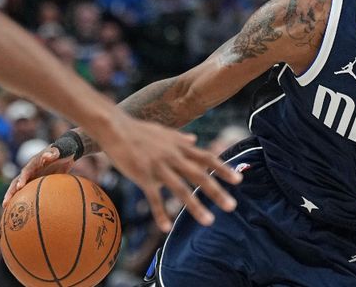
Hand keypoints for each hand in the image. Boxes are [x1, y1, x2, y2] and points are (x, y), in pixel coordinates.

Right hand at [2, 144, 75, 207]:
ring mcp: (32, 175)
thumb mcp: (60, 150)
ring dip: (12, 195)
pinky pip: (27, 189)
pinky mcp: (35, 180)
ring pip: (19, 186)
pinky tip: (20, 208)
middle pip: (17, 180)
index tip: (19, 187)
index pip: (26, 171)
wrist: (65, 152)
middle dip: (11, 191)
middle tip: (5, 202)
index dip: (22, 178)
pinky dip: (22, 197)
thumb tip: (46, 156)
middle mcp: (30, 169)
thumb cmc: (63, 151)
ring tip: (5, 207)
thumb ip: (54, 152)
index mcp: (35, 162)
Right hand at [3, 116, 242, 232]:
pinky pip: (154, 197)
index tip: (239, 180)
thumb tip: (195, 139)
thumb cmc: (139, 130)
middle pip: (200, 175)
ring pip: (180, 189)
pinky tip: (166, 228)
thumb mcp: (165, 131)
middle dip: (216, 191)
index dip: (223, 169)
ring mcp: (159, 166)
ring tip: (209, 221)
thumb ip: (181, 138)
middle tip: (232, 206)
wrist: (116, 127)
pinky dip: (160, 213)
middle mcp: (174, 156)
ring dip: (195, 206)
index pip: (207, 158)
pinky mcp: (142, 175)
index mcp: (180, 146)